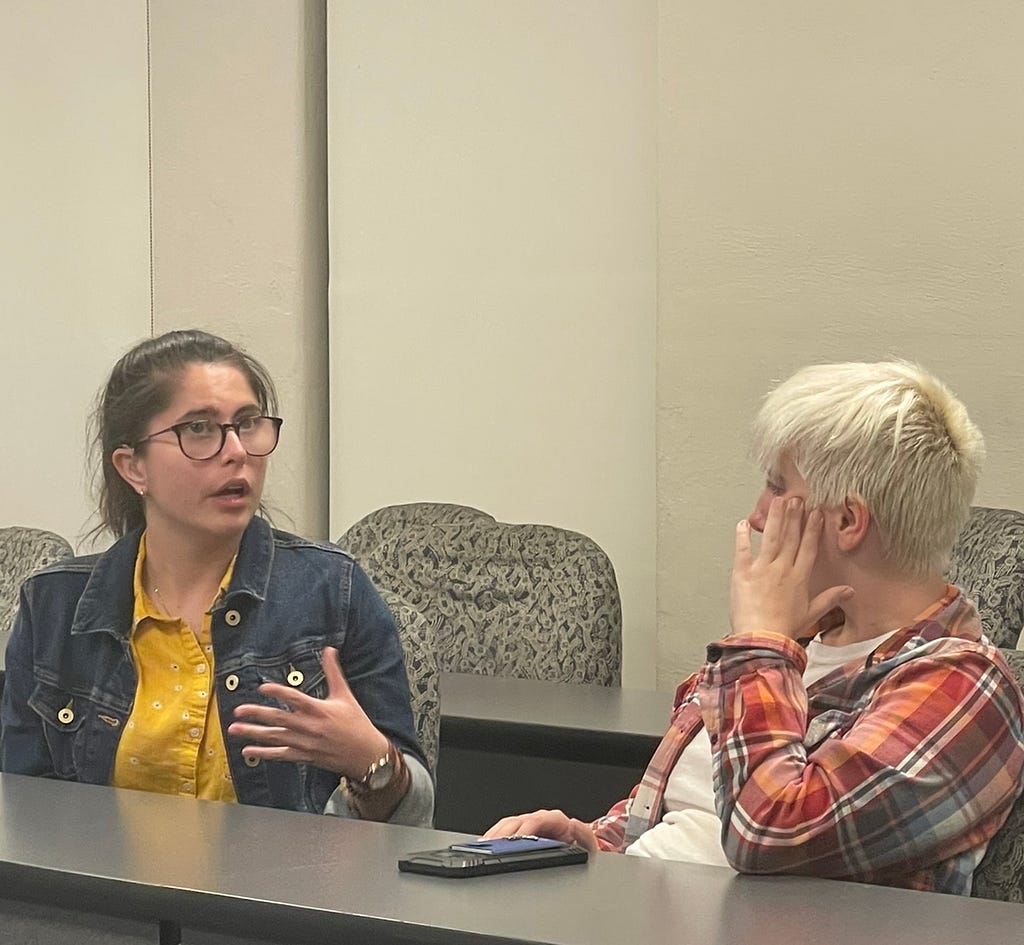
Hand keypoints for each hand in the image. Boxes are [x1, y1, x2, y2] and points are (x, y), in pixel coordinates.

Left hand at [228, 646, 388, 779]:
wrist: (365, 754)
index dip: (278, 692)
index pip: (294, 698)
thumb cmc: (356, 723)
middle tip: (238, 710)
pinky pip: (280, 754)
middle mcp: (309, 727)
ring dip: (253, 733)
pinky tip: (248, 751)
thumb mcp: (345, 695)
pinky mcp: (304, 756)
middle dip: (257, 714)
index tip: (262, 687)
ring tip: (235, 729)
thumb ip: (333, 672)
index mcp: (319, 710)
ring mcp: (305, 743)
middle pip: (278, 719)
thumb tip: (329, 650)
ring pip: (275, 737)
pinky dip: (263, 753)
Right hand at [481, 809, 598, 851]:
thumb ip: (584, 834)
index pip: (535, 821)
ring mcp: (528, 825)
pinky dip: (494, 838)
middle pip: (516, 822)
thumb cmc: (580, 848)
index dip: (523, 830)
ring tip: (485, 847)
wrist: (578, 850)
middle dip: (503, 833)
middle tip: (493, 846)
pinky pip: (504, 831)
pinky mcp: (521, 832)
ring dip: (495, 835)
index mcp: (554, 819)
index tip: (514, 841)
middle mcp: (539, 819)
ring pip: (507, 825)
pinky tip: (486, 846)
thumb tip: (574, 824)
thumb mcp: (588, 844)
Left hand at [730, 496, 852, 639]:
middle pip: (791, 537)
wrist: (763, 638)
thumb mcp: (811, 614)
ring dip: (775, 518)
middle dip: (795, 516)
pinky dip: (742, 535)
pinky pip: (742, 549)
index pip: (809, 548)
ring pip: (771, 537)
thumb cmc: (785, 629)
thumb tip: (849, 591)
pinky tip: (744, 522)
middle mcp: (783, 569)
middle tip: (797, 499)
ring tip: (778, 501)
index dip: (812, 529)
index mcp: (799, 578)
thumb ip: (830, 599)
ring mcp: (762, 569)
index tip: (815, 514)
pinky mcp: (743, 572)